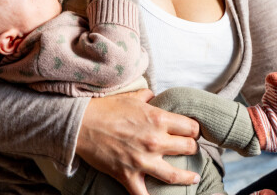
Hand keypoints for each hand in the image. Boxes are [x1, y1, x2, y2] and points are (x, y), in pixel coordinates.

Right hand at [76, 89, 200, 194]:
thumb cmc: (107, 108)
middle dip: (192, 149)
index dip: (195, 130)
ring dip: (187, 177)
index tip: (194, 133)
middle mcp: (155, 141)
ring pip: (175, 175)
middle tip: (191, 150)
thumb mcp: (133, 97)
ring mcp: (142, 161)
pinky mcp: (127, 176)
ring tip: (194, 178)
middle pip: (188, 148)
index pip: (191, 127)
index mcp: (159, 119)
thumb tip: (155, 97)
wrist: (81, 124)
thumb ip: (149, 97)